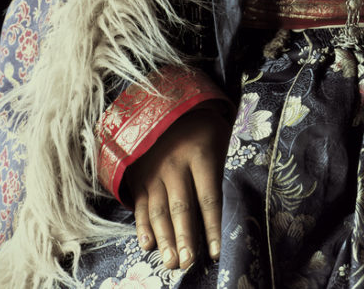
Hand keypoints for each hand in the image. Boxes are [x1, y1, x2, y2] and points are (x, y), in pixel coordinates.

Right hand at [126, 107, 230, 271]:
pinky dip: (142, 225)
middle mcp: (175, 164)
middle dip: (185, 238)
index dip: (212, 227)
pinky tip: (147, 244)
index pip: (209, 198)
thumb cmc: (202, 124)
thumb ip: (219, 169)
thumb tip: (225, 208)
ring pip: (158, 209)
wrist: (166, 100)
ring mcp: (154, 169)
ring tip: (170, 262)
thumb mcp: (219, 137)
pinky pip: (140, 203)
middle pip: (181, 207)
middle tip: (188, 263)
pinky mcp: (139, 173)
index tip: (215, 253)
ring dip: (164, 238)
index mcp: (200, 154)